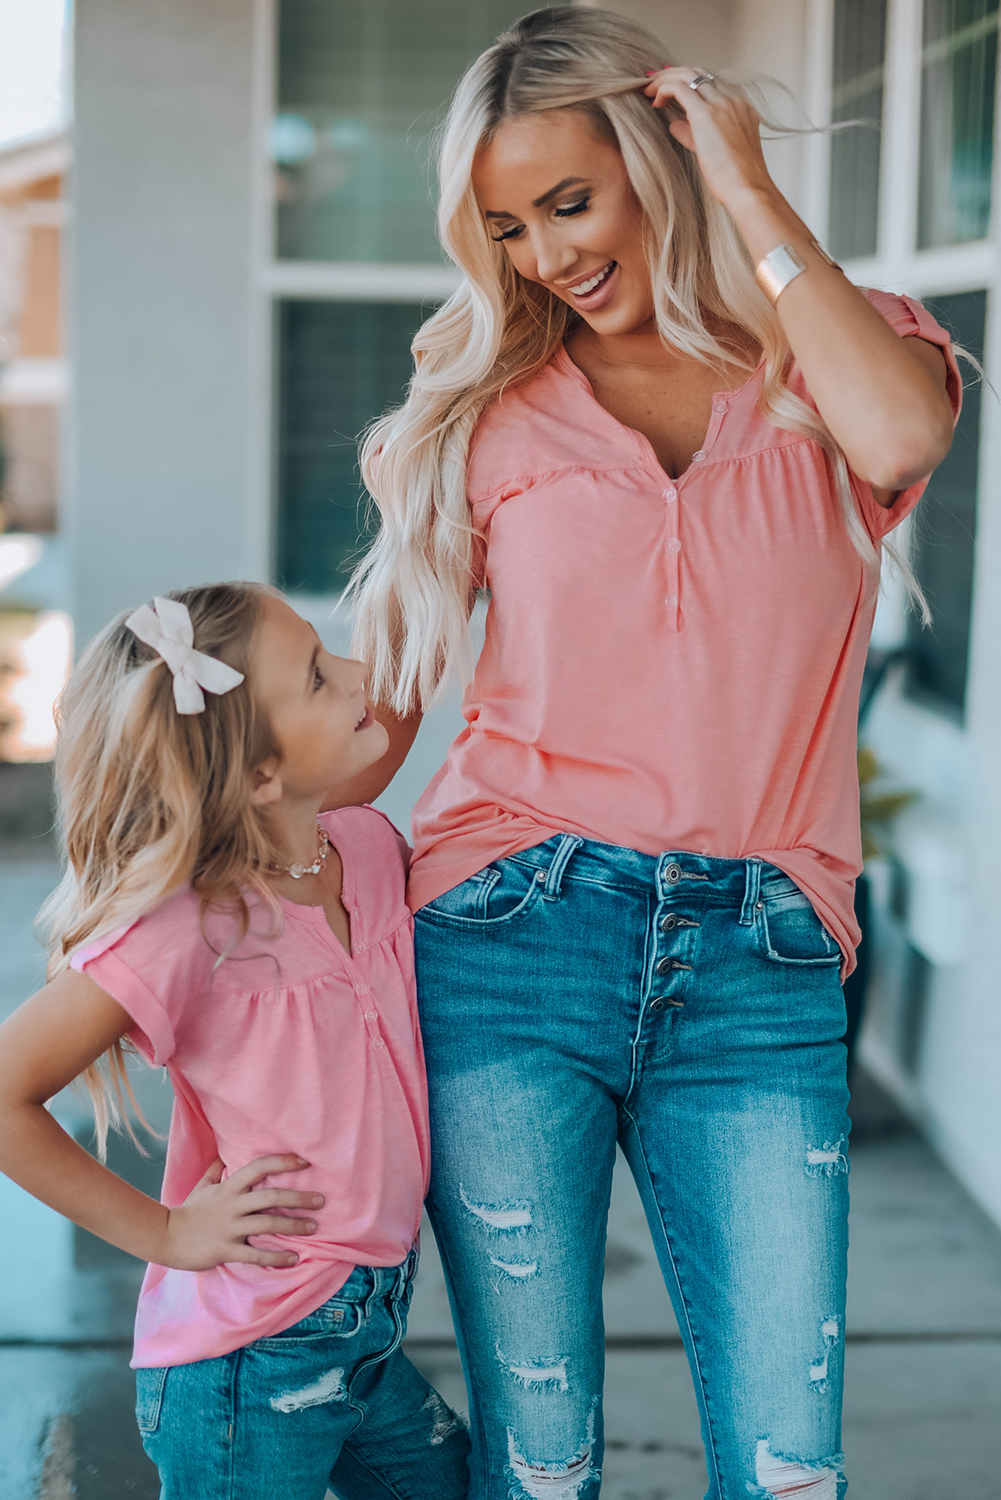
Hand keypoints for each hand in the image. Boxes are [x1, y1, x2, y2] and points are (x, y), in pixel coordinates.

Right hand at [159, 1154, 323, 1270]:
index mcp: (228, 1187)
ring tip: (314, 1227)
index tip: (305, 1162)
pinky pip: (254, 1255)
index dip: (282, 1162)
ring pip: (266, 1225)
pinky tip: (293, 1259)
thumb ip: (214, 1171)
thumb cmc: (188, 1211)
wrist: (164, 1237)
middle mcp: (231, 1205)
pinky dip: (276, 1258)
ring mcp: (228, 1228)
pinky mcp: (224, 1250)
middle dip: (298, 1198)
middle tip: (321, 1200)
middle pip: (270, 1197)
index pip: (258, 1167)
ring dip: (293, 1226)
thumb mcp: (202, 1187)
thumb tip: (221, 1156)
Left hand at [643, 66, 773, 210]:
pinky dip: (663, 88)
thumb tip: (675, 125)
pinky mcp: (706, 114)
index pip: (711, 85)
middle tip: (653, 83)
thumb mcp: (714, 152)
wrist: (748, 190)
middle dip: (673, 74)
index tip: (669, 90)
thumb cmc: (735, 180)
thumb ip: (694, 135)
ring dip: (665, 78)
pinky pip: (679, 88)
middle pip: (700, 73)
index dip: (688, 83)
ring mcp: (722, 104)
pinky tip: (653, 100)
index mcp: (741, 108)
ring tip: (648, 88)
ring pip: (689, 75)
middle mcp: (733, 100)